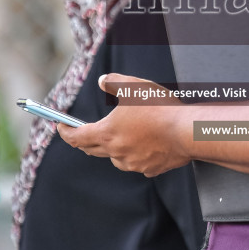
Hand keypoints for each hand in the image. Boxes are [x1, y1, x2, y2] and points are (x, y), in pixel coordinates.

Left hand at [57, 73, 190, 176]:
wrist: (187, 132)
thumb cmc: (160, 109)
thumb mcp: (133, 86)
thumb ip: (113, 82)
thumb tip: (102, 80)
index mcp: (107, 133)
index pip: (77, 137)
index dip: (66, 132)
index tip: (61, 126)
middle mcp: (117, 152)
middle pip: (92, 150)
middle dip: (85, 141)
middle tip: (83, 131)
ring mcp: (133, 163)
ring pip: (115, 158)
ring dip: (113, 148)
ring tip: (122, 135)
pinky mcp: (150, 169)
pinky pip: (137, 163)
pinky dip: (136, 155)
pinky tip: (146, 144)